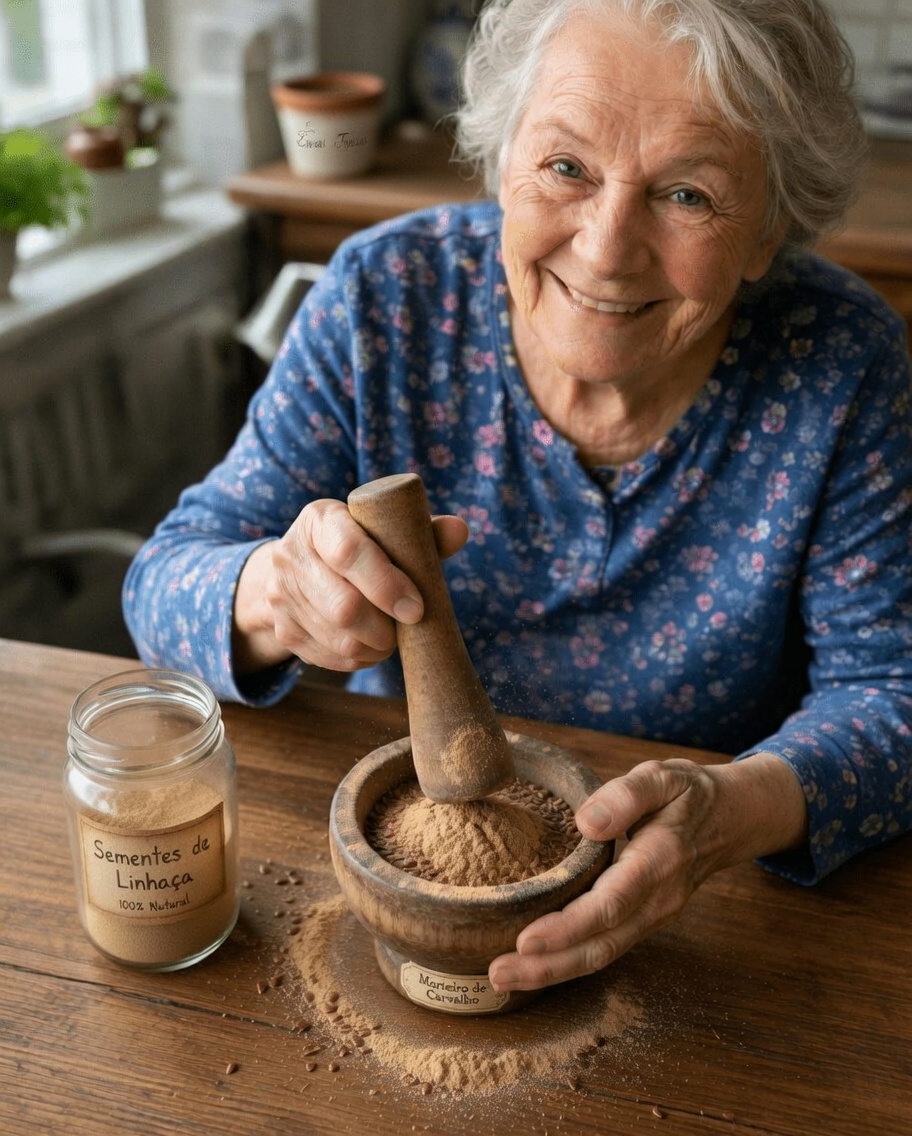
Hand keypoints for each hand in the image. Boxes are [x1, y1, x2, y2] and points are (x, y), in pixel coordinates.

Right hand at [233, 499, 468, 673]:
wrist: (299, 566)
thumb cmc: (358, 545)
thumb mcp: (382, 529)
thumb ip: (421, 531)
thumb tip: (460, 531)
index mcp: (320, 520)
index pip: (349, 553)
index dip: (387, 585)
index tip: (416, 608)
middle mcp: (290, 555)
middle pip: (344, 607)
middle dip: (385, 627)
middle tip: (408, 625)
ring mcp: (281, 596)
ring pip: (339, 639)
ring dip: (376, 646)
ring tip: (391, 635)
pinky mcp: (283, 630)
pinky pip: (329, 658)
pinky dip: (359, 659)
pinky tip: (370, 646)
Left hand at [488, 752, 806, 991]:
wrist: (734, 818)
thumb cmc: (690, 793)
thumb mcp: (663, 777)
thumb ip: (626, 795)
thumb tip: (587, 822)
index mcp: (659, 859)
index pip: (610, 904)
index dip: (568, 927)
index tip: (525, 938)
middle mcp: (658, 898)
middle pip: (601, 944)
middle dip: (549, 965)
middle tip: (498, 973)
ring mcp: (654, 915)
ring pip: (603, 953)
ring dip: (554, 971)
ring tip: (504, 977)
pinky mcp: (645, 918)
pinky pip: (607, 947)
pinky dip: (570, 962)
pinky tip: (536, 965)